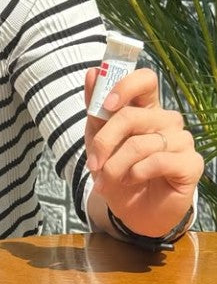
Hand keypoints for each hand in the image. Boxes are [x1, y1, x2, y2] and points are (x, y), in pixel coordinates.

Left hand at [85, 67, 203, 237]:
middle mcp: (166, 119)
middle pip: (132, 115)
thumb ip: (95, 106)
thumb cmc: (117, 169)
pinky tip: (133, 179)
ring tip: (106, 179)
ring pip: (140, 143)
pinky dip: (137, 172)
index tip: (104, 105)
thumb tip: (91, 72)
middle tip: (93, 163)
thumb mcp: (97, 137)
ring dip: (115, 165)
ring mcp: (181, 140)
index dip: (125, 86)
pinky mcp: (191, 163)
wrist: (132, 211)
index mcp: (146, 107)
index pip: (145, 79)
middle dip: (105, 141)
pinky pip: (158, 160)